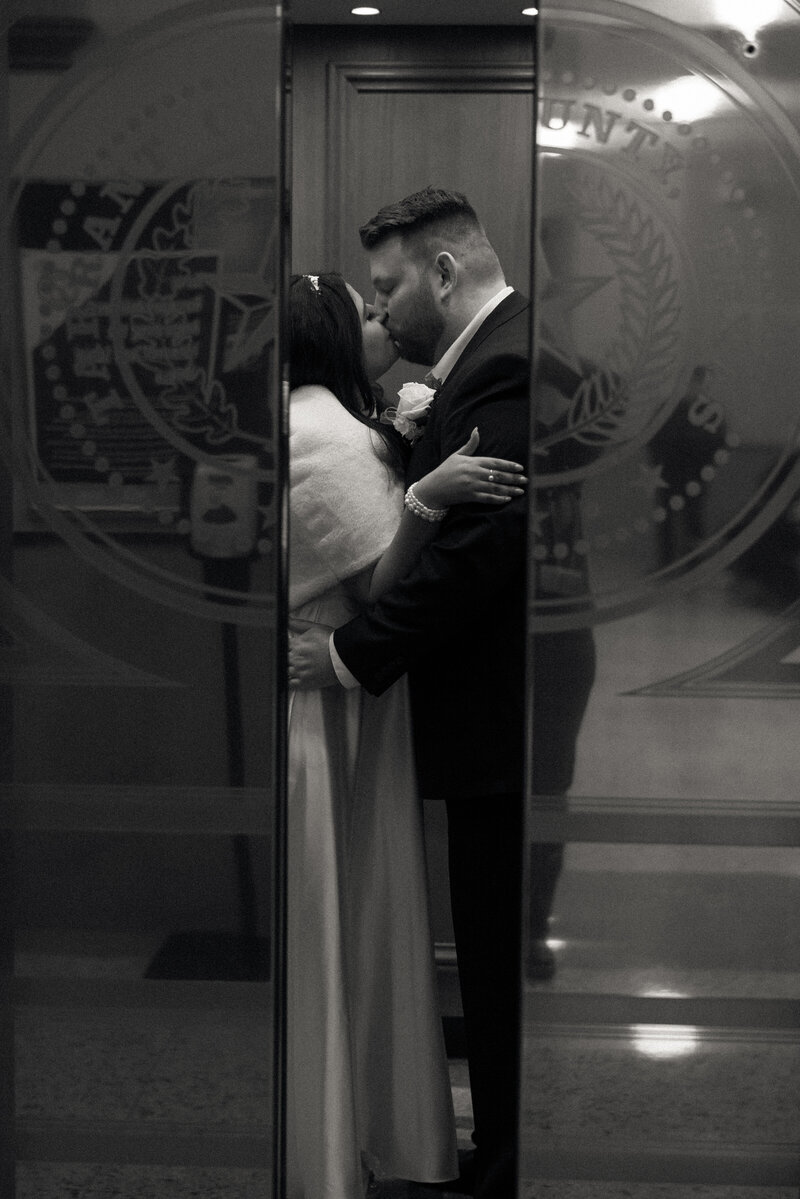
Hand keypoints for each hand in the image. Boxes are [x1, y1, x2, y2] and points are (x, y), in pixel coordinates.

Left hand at [288, 617, 338, 688]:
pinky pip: (289, 684)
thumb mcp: (315, 628)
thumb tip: (286, 619)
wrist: (344, 657)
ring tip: (297, 666)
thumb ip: (298, 624)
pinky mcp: (304, 683)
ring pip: (284, 670)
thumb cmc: (331, 641)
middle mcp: (295, 658)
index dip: (285, 646)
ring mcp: (299, 671)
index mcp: (296, 644)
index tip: (289, 647)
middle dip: (286, 657)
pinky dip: (288, 681)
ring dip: (287, 668)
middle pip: (282, 658)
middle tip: (295, 657)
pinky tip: (293, 677)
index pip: (282, 645)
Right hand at [413, 428, 527, 508]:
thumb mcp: (457, 455)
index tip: (520, 467)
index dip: (509, 465)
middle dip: (513, 478)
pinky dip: (497, 499)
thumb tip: (477, 430)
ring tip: (520, 491)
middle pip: (498, 475)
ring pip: (495, 488)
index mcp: (473, 462)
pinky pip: (486, 498)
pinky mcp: (469, 496)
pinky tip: (507, 499)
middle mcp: (474, 473)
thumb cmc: (445, 470)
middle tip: (525, 480)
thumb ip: (470, 445)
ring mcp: (472, 485)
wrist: (433, 488)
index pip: (495, 462)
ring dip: (509, 489)